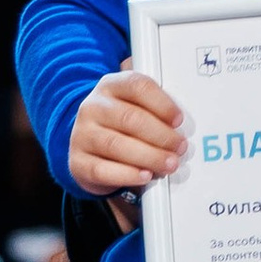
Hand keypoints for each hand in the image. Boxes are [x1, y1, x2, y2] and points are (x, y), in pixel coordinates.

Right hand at [69, 70, 186, 196]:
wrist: (89, 145)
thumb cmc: (122, 125)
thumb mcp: (135, 106)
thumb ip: (154, 108)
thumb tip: (182, 123)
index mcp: (111, 86)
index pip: (136, 85)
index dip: (161, 102)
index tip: (179, 119)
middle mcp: (92, 107)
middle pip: (129, 117)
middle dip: (160, 135)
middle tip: (180, 147)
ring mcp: (81, 134)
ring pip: (117, 145)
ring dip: (149, 156)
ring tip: (170, 164)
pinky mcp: (78, 161)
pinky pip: (103, 170)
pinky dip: (127, 174)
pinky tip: (145, 175)